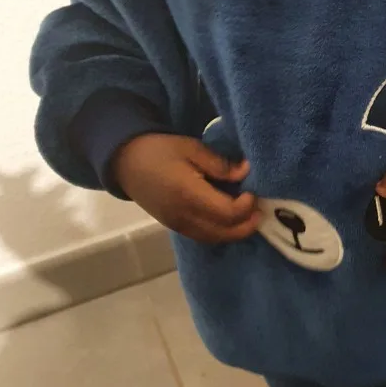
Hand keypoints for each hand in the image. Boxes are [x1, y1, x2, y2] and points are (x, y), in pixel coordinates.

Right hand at [113, 134, 260, 242]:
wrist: (125, 161)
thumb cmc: (160, 149)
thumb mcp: (191, 148)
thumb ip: (219, 164)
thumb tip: (246, 172)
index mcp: (188, 194)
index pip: (227, 213)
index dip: (246, 207)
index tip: (253, 192)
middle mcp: (183, 216)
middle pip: (223, 232)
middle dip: (246, 225)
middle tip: (260, 210)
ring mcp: (177, 225)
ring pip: (214, 238)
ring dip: (235, 231)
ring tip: (249, 216)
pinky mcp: (174, 227)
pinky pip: (203, 236)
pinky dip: (221, 232)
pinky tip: (230, 219)